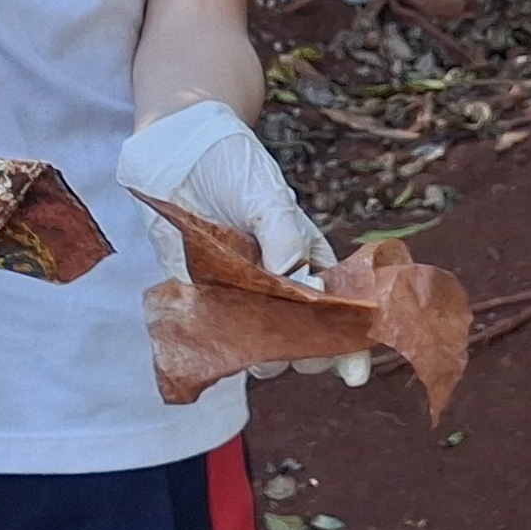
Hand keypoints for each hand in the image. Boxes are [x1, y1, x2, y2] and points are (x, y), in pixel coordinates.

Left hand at [119, 101, 366, 385]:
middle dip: (304, 353)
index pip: (340, 312)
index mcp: (310, 261)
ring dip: (259, 353)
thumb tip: (299, 284)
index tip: (353, 374)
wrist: (177, 154)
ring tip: (250, 336)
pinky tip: (214, 335)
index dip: (350, 346)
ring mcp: (241, 296)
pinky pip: (214, 334)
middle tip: (291, 348)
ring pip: (259, 346)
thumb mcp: (268, 197)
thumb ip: (284, 239)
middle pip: (302, 340)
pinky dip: (217, 342)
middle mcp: (280, 287)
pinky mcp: (201, 297)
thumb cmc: (234, 167)